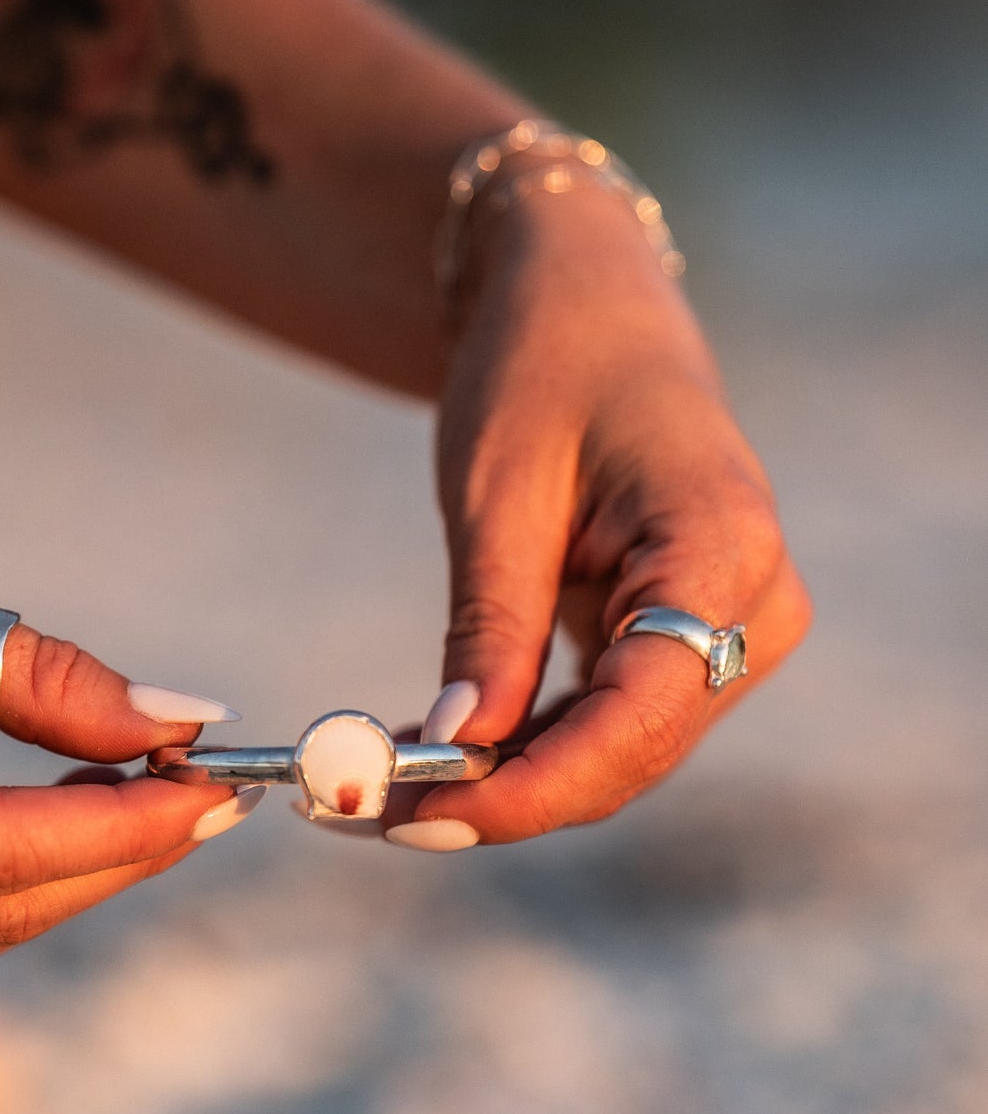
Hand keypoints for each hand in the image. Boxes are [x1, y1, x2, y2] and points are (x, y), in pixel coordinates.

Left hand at [385, 185, 811, 850]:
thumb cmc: (545, 363)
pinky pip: (602, 721)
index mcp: (724, 552)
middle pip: (627, 753)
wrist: (583, 297)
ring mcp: (727, 628)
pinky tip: (432, 751)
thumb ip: (491, 629)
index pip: (639, 719)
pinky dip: (519, 745)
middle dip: (499, 797)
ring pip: (612, 753)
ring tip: (374, 784)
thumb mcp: (500, 495)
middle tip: (361, 809)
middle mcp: (752, 607)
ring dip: (501, 781)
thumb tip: (457, 753)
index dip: (530, 789)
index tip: (415, 816)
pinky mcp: (680, 636)